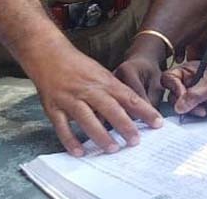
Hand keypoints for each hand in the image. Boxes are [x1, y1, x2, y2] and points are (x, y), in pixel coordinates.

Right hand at [25, 47, 163, 156]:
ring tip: (112, 148)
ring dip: (100, 134)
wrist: (48, 54)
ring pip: (87, 118)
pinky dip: (70, 140)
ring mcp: (70, 99)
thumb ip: (114, 91)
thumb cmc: (78, 66)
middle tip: (135, 141)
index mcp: (104, 81)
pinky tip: (80, 152)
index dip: (144, 110)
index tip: (158, 122)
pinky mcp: (53, 107)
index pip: (129, 97)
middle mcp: (89, 90)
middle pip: (110, 108)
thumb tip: (132, 110)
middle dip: (124, 125)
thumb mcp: (101, 74)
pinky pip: (62, 126)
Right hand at [161, 62, 206, 117]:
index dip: (174, 89)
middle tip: (200, 108)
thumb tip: (178, 107)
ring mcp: (198, 93)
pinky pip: (197, 112)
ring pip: (186, 107)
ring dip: (199, 110)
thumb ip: (194, 96)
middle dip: (188, 105)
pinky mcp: (205, 103)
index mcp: (190, 70)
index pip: (169, 78)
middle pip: (175, 96)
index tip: (184, 97)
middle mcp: (191, 81)